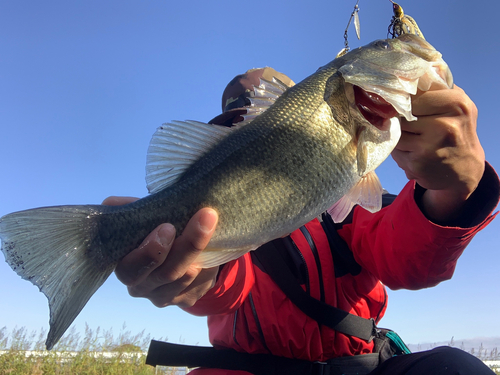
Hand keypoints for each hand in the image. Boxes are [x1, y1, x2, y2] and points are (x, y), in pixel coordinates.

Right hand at [102, 196, 218, 307]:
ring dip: (203, 249)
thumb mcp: (141, 218)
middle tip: (204, 216)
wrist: (176, 250)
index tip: (169, 226)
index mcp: (126, 268)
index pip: (132, 268)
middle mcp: (142, 288)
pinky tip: (213, 246)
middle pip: (167, 273)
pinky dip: (210, 262)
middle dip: (187, 245)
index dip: (150, 251)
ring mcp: (165, 297)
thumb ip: (129, 210)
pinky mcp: (186, 299)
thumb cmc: (154, 231)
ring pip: (188, 277)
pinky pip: (203, 282)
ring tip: (212, 222)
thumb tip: (116, 203)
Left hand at [391, 85, 484, 222]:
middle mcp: (445, 125)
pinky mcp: (417, 163)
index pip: (413, 94)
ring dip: (398, 134)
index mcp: (456, 103)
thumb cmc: (456, 131)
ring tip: (413, 138)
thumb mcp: (456, 105)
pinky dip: (399, 150)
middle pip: (401, 113)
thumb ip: (435, 89)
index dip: (404, 99)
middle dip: (399, 117)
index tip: (402, 102)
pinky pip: (395, 149)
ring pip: (395, 131)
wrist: (465, 170)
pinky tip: (412, 151)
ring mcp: (429, 146)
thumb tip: (406, 74)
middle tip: (409, 123)